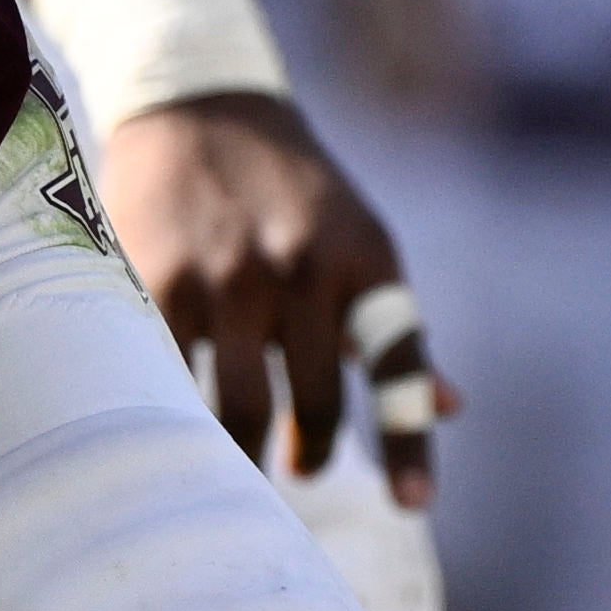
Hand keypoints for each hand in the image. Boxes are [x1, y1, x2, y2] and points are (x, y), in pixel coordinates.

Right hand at [100, 86, 451, 501]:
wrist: (198, 104)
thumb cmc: (292, 189)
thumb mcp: (358, 241)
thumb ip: (392, 327)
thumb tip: (451, 406)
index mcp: (365, 258)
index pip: (400, 363)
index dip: (410, 439)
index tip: (413, 506)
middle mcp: (304, 266)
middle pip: (317, 402)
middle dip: (313, 454)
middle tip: (303, 472)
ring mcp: (229, 275)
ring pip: (241, 407)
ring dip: (245, 455)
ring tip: (242, 465)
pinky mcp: (159, 278)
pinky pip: (174, 379)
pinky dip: (179, 417)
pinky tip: (177, 426)